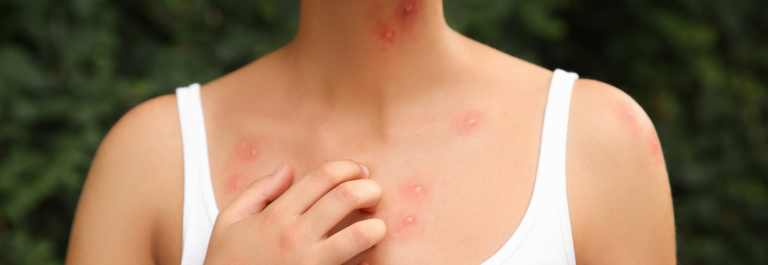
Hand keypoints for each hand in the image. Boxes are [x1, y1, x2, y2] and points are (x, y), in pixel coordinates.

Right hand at [204, 160, 385, 264]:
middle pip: (347, 197)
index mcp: (277, 215)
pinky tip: (367, 258)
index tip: (358, 172)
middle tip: (374, 194)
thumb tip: (286, 170)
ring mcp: (310, 263)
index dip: (349, 168)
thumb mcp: (229, 222)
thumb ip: (257, 191)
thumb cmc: (227, 264)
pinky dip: (368, 261)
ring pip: (359, 235)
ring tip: (376, 226)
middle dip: (370, 189)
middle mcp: (296, 236)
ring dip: (376, 226)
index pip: (324, 177)